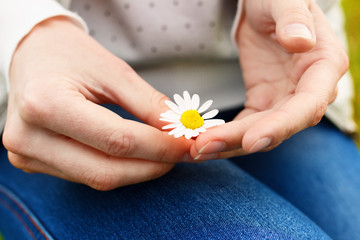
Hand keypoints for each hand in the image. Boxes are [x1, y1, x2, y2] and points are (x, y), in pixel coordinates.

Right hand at [3, 17, 192, 189]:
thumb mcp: (113, 71)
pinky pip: (87, 176)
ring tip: (162, 152)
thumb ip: (149, 104)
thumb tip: (182, 130)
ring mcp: (28, 154)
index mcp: (46, 104)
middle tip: (181, 152)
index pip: (118, 140)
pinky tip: (135, 154)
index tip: (188, 143)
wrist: (33, 53)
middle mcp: (29, 137)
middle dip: (153, 165)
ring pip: (98, 179)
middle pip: (107, 171)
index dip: (160, 147)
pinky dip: (118, 168)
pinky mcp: (33, 162)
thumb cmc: (70, 54)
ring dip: (138, 170)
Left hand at [191, 0, 347, 159]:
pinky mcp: (263, 102)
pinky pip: (245, 125)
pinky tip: (201, 140)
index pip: (307, 105)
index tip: (251, 141)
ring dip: (228, 143)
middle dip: (240, 140)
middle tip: (203, 147)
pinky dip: (224, 134)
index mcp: (323, 66)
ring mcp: (284, 99)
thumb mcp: (284, 0)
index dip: (281, 126)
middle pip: (278, 127)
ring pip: (258, 131)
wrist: (263, 7)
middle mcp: (308, 90)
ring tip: (195, 149)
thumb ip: (294, 18)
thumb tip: (301, 42)